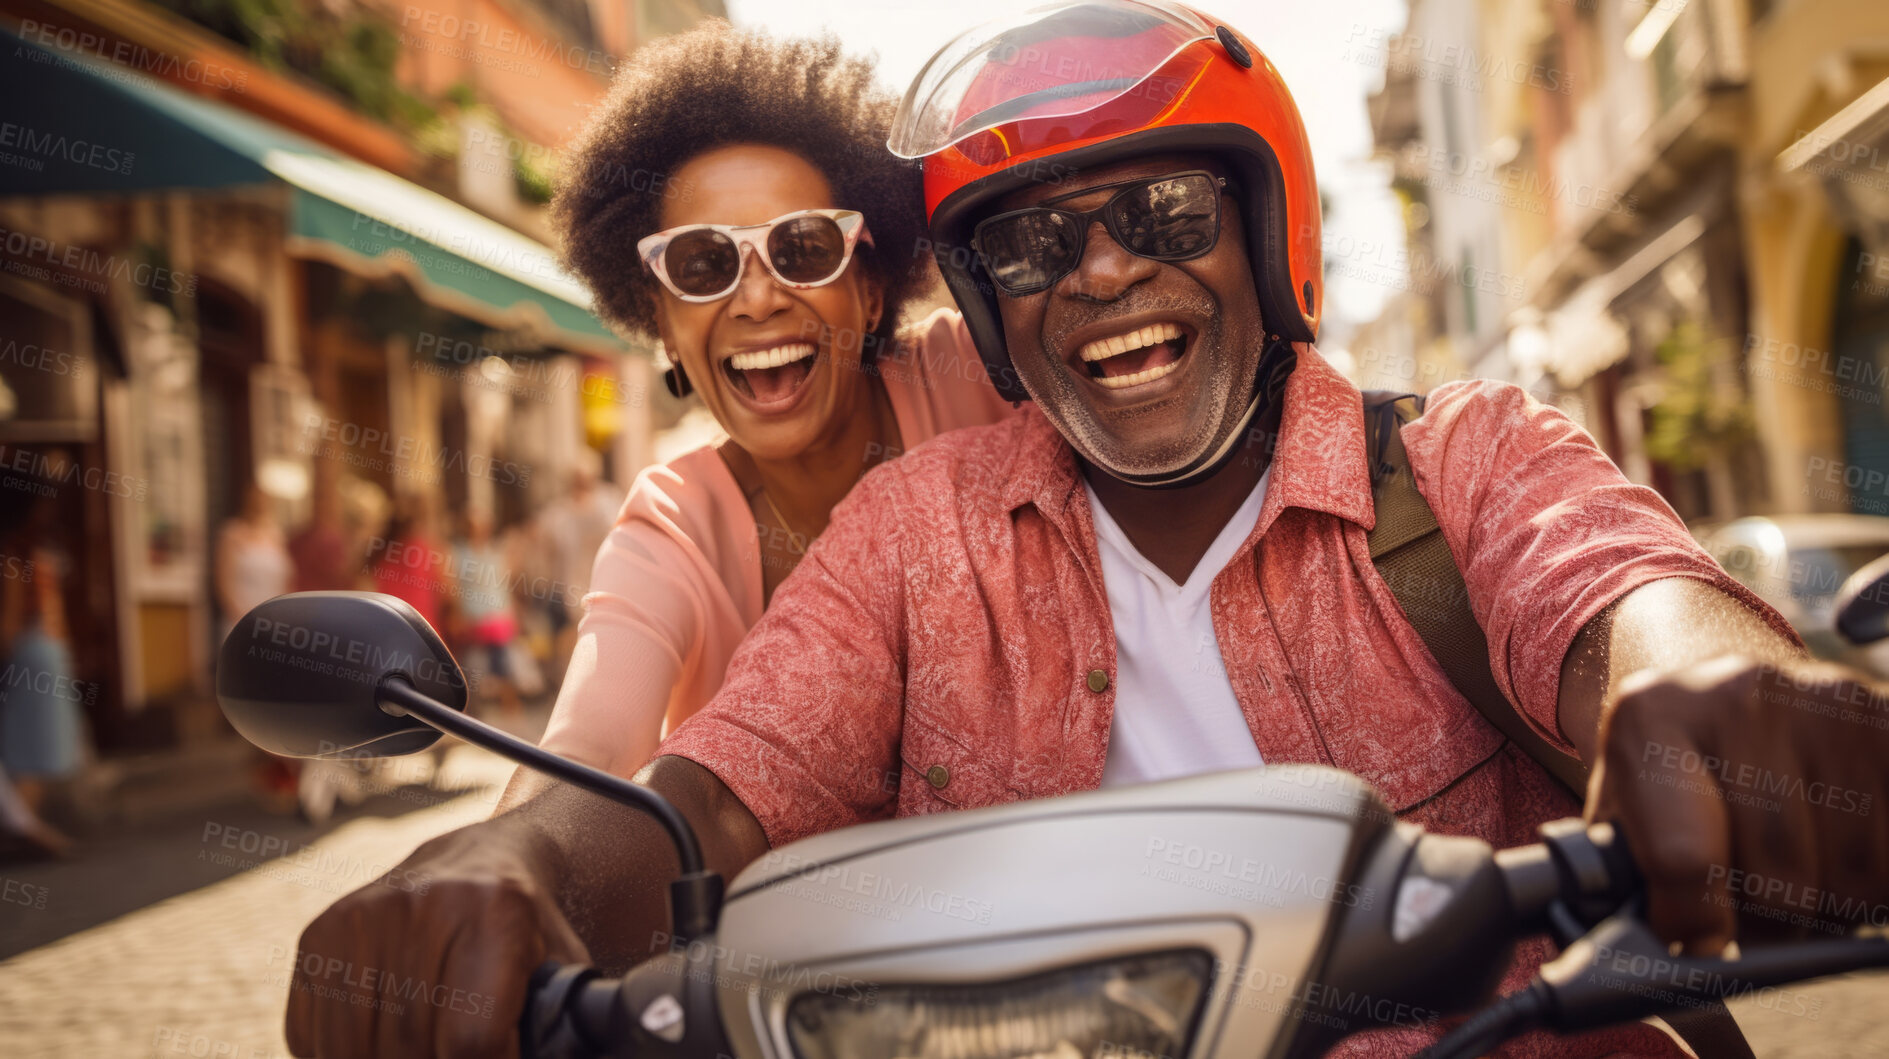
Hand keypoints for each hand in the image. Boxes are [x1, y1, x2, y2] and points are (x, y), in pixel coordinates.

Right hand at [284, 815, 587, 1057]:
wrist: (478, 860)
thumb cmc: (528, 931)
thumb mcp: (562, 970)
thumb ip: (556, 1022)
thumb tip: (551, 1051)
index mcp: (495, 909)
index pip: (472, 1041)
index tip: (497, 1051)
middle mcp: (420, 903)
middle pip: (414, 1047)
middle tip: (462, 1044)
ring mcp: (361, 916)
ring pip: (359, 1048)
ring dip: (392, 1057)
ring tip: (431, 1039)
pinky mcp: (319, 934)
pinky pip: (314, 1036)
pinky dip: (347, 1053)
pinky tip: (385, 1035)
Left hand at [1589, 654, 1888, 954]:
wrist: (1722, 689)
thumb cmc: (1670, 767)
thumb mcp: (1622, 803)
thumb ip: (1625, 873)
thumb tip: (1660, 949)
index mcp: (1649, 718)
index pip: (1683, 859)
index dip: (1695, 921)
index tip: (1700, 944)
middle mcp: (1737, 696)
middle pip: (1778, 879)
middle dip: (1766, 920)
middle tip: (1751, 906)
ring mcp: (1822, 704)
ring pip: (1851, 874)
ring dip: (1829, 901)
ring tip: (1796, 870)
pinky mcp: (1886, 721)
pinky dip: (1875, 878)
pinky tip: (1841, 852)